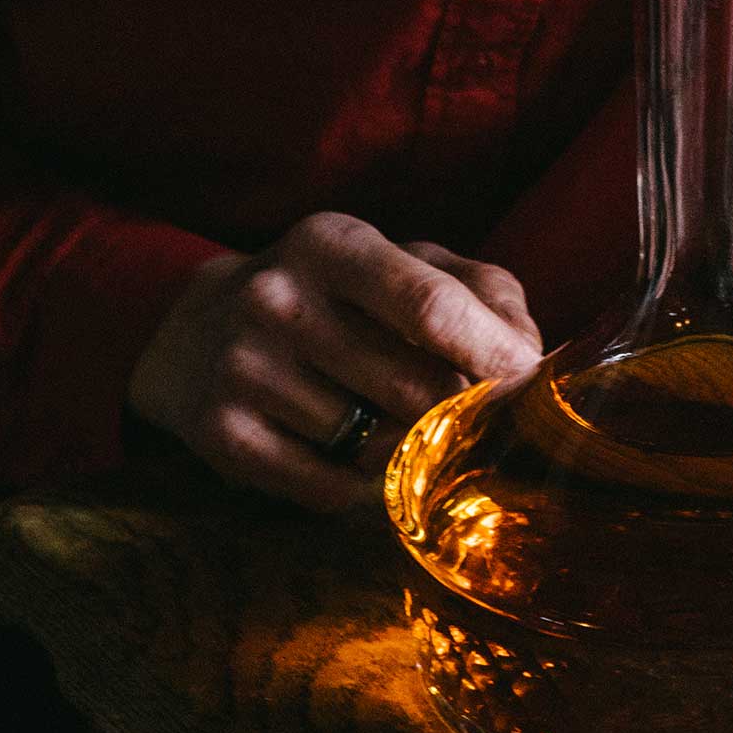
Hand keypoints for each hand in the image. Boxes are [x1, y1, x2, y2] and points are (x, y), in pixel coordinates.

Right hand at [127, 212, 541, 509]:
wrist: (198, 331)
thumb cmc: (338, 297)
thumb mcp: (404, 264)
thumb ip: (484, 295)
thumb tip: (534, 362)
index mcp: (334, 244)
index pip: (431, 307)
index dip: (493, 355)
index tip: (529, 383)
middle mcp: (279, 299)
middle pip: (414, 388)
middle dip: (459, 412)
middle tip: (471, 418)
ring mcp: (243, 367)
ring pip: (375, 445)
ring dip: (407, 449)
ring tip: (394, 424)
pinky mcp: (221, 433)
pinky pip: (329, 488)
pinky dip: (358, 486)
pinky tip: (350, 455)